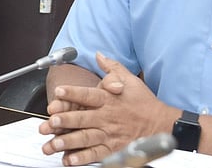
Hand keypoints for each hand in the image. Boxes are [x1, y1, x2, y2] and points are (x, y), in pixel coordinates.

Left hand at [39, 53, 174, 165]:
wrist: (161, 124)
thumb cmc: (143, 102)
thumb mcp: (129, 79)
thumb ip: (111, 67)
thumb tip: (99, 55)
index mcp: (108, 99)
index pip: (87, 94)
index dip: (72, 92)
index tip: (58, 91)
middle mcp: (106, 117)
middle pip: (83, 118)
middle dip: (65, 120)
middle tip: (50, 122)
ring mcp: (109, 134)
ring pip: (85, 138)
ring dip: (68, 141)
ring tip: (53, 144)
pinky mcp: (112, 148)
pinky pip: (96, 154)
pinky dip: (82, 158)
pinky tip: (69, 159)